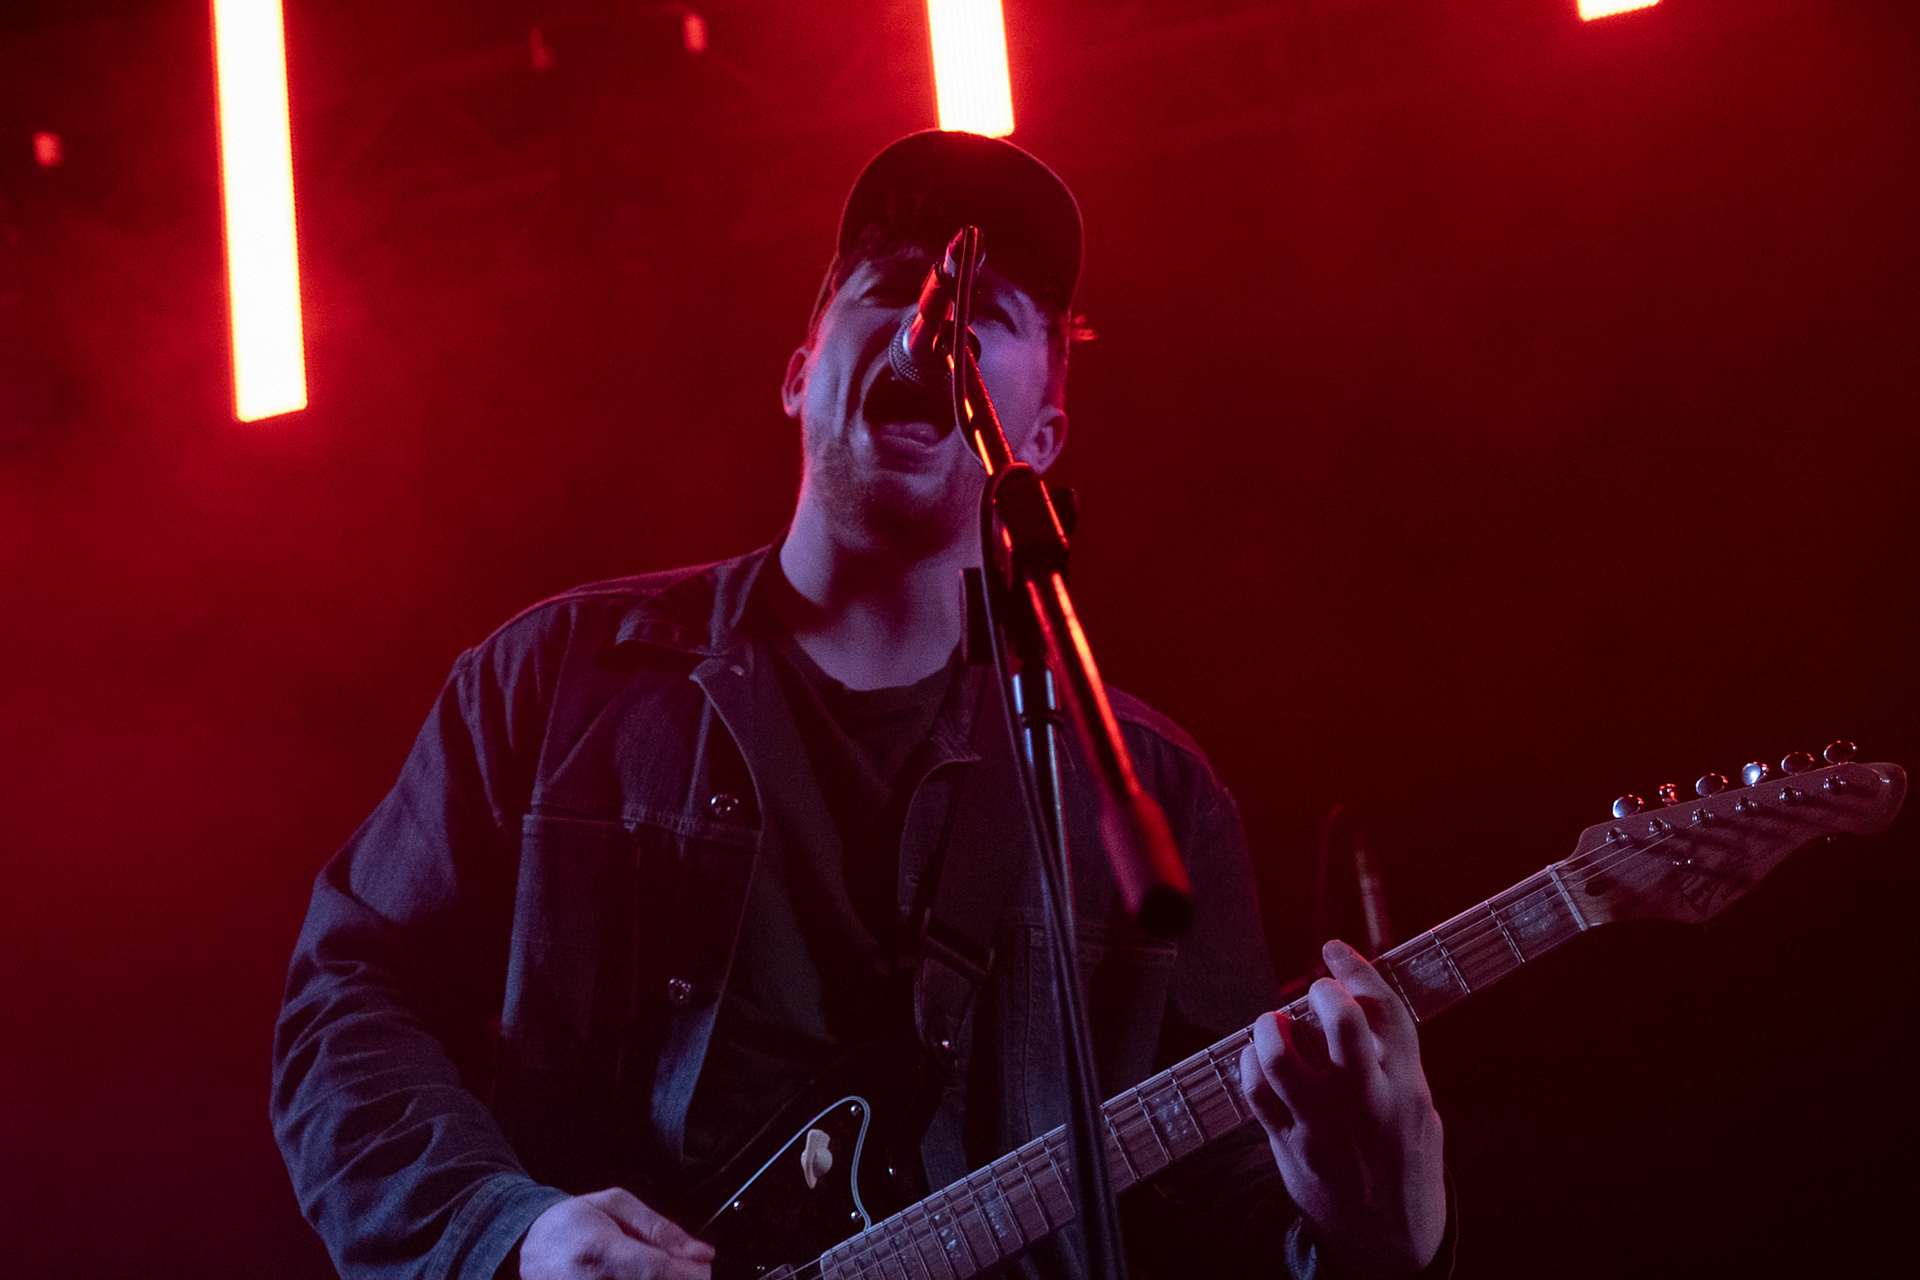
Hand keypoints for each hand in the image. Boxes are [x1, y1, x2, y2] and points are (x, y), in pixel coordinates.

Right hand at [520, 1188, 714, 1279]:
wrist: (523, 1250)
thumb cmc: (568, 1225)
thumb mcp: (614, 1205)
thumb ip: (660, 1229)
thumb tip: (701, 1253)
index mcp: (601, 1254)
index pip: (659, 1272)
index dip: (691, 1273)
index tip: (701, 1265)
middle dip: (681, 1279)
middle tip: (680, 1269)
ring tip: (655, 1273)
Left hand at [1239, 939, 1445, 1278]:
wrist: (1390, 1241)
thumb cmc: (1404, 1162)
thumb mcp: (1420, 1108)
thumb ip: (1394, 1061)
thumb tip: (1359, 1001)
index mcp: (1407, 1088)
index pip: (1384, 1011)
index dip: (1357, 969)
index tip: (1336, 950)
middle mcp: (1365, 1102)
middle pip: (1340, 1023)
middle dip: (1323, 991)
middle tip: (1315, 990)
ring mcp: (1322, 1124)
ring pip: (1281, 1055)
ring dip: (1272, 1026)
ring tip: (1278, 1024)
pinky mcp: (1288, 1144)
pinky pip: (1254, 1091)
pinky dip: (1250, 1064)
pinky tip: (1260, 1059)